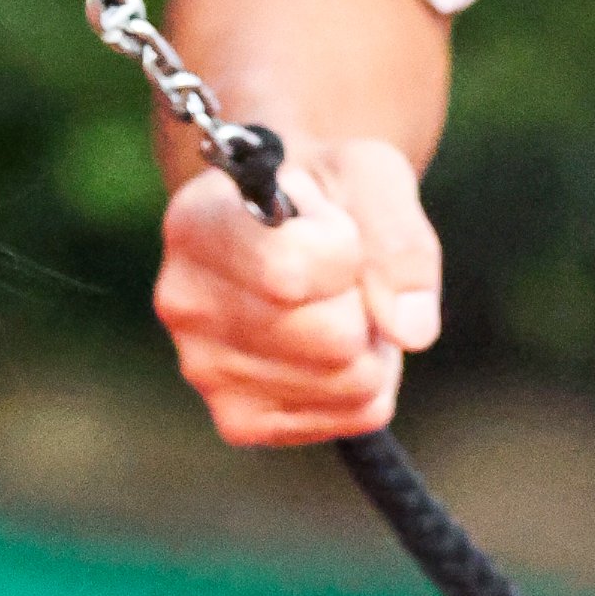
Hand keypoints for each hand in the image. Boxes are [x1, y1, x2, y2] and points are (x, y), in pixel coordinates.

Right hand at [153, 137, 441, 445]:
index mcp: (196, 224)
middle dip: (366, 303)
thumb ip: (398, 238)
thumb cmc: (327, 190)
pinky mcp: (240, 420)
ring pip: (352, 382)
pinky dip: (369, 382)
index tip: (331, 223)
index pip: (289, 273)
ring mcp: (206, 370)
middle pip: (334, 340)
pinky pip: (355, 416)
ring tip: (336, 303)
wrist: (286, 221)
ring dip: (372, 342)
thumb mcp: (370, 175)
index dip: (344, 248)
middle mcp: (185, 303)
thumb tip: (409, 330)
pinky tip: (330, 344)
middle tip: (341, 272)